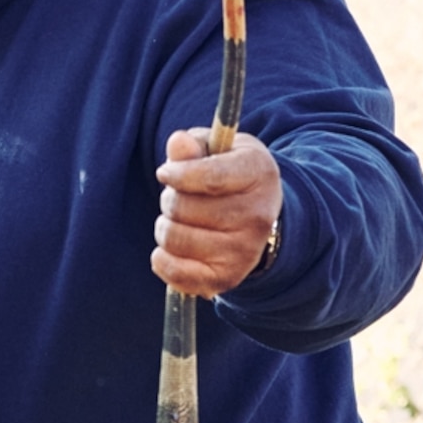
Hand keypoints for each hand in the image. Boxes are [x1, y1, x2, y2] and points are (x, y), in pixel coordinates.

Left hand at [154, 130, 280, 295]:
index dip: (178, 175)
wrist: (260, 215)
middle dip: (169, 200)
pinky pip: (176, 274)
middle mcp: (257, 216)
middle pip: (184, 209)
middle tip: (179, 199)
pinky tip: (172, 248)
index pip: (210, 178)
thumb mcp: (219, 150)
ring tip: (180, 222)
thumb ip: (195, 145)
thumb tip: (178, 143)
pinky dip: (163, 260)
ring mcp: (244, 252)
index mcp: (259, 173)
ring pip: (174, 239)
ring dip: (165, 228)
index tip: (165, 173)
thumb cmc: (231, 174)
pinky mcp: (226, 279)